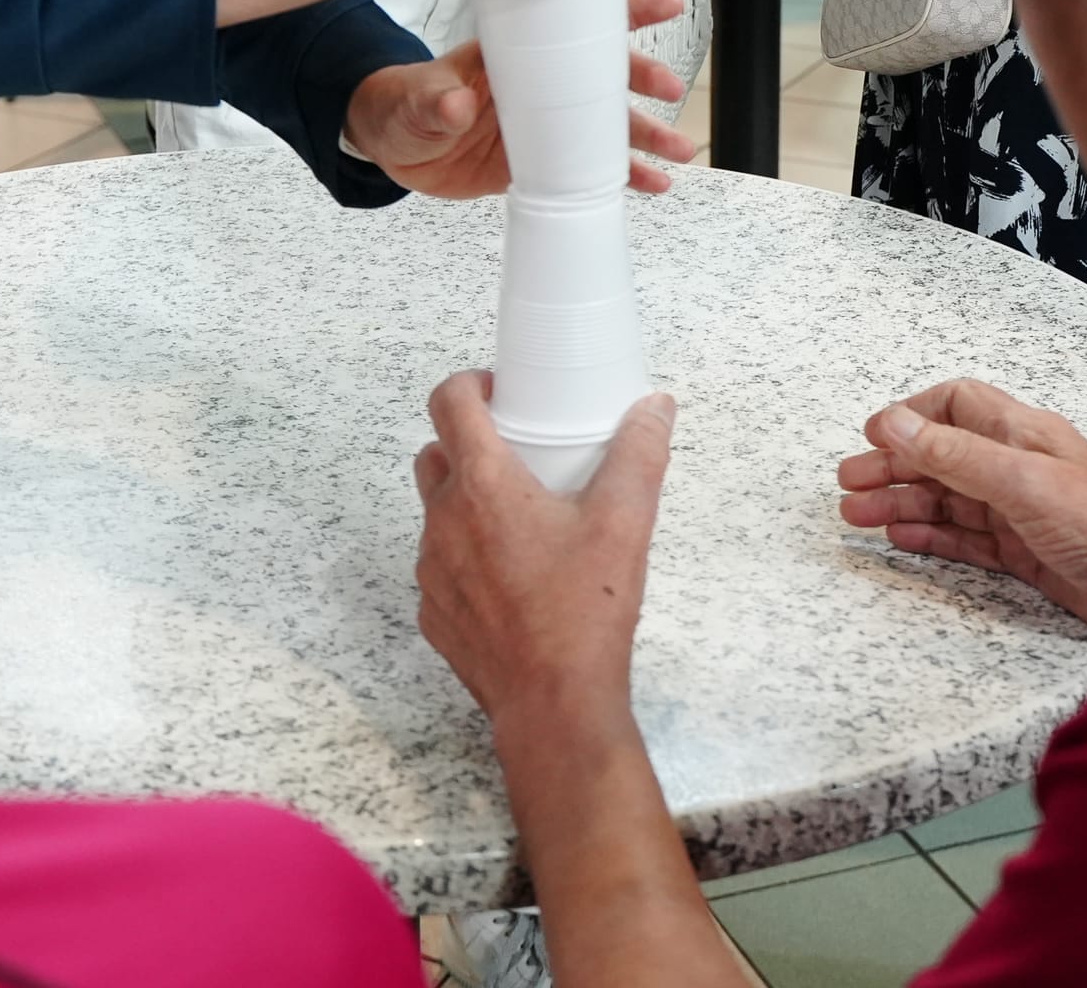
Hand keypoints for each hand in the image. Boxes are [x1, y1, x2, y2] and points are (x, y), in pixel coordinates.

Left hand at [347, 0, 695, 197]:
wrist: (393, 146)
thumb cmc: (405, 103)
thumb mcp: (416, 97)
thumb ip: (436, 100)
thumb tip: (456, 104)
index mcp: (516, 51)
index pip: (576, 20)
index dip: (623, 12)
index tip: (664, 4)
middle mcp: (541, 83)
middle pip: (605, 73)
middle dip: (644, 78)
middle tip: (669, 88)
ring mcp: (546, 122)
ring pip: (608, 125)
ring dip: (647, 134)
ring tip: (678, 150)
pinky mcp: (543, 161)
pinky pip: (592, 167)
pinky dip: (623, 175)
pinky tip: (650, 183)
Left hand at [415, 370, 674, 729]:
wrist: (553, 702)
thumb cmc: (585, 609)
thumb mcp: (625, 522)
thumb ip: (640, 454)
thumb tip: (655, 407)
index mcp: (484, 485)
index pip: (448, 403)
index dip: (468, 384)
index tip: (497, 391)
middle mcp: (444, 520)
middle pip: (433, 454)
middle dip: (466, 444)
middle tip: (515, 455)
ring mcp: (431, 569)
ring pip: (434, 513)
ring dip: (465, 503)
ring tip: (519, 520)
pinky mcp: (433, 612)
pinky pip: (440, 566)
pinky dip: (465, 557)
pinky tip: (509, 577)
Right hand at [837, 379, 1086, 642]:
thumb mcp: (1023, 483)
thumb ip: (956, 455)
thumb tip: (893, 422)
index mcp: (1023, 433)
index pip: (956, 405)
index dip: (912, 416)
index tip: (871, 436)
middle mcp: (1019, 467)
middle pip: (942, 456)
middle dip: (893, 467)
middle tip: (847, 486)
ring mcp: (1021, 512)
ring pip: (948, 501)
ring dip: (902, 505)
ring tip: (858, 517)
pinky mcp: (1026, 555)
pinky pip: (966, 540)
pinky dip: (931, 538)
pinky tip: (901, 540)